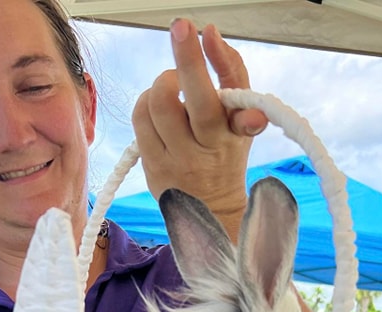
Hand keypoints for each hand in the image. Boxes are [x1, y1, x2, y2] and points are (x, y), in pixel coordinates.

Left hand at [132, 19, 267, 239]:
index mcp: (224, 138)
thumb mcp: (240, 119)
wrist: (213, 211)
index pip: (210, 95)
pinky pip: (140, 120)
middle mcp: (196, 151)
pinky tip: (160, 109)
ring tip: (175, 89)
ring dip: (162, 85)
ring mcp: (170, 160)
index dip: (197, 62)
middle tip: (183, 35)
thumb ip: (232, 73)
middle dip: (176, 60)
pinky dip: (148, 103)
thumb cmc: (227, 155)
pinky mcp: (151, 167)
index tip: (198, 29)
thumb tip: (210, 33)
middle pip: (169, 99)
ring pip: (150, 105)